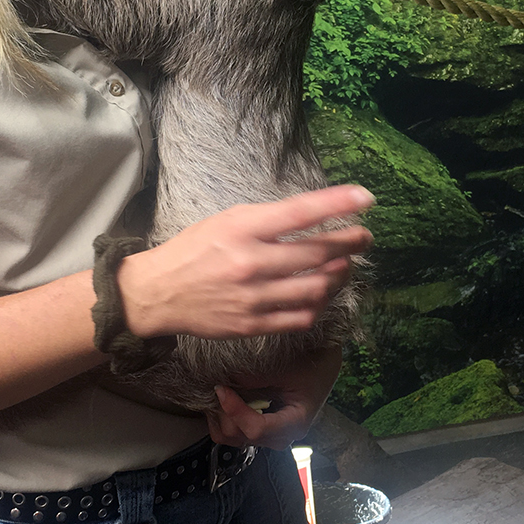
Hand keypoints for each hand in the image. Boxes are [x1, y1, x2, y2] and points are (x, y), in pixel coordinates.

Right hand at [117, 186, 373, 339]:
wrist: (158, 293)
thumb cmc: (195, 250)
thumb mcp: (227, 220)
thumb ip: (267, 220)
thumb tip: (312, 216)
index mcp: (243, 229)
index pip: (299, 212)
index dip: (337, 204)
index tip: (365, 198)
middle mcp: (251, 262)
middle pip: (317, 253)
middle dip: (349, 244)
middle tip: (363, 238)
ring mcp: (254, 297)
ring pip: (316, 288)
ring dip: (338, 276)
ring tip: (344, 267)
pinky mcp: (253, 325)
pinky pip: (301, 317)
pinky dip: (319, 304)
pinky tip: (322, 293)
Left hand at [205, 345, 341, 448]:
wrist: (323, 361)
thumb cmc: (313, 363)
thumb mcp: (286, 366)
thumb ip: (256, 376)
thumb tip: (225, 380)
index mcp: (295, 422)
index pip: (257, 428)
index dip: (235, 410)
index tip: (221, 388)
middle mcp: (282, 435)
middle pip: (241, 437)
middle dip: (225, 414)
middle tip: (218, 387)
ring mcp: (271, 434)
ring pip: (235, 437)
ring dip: (223, 416)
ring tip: (221, 391)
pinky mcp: (262, 428)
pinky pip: (236, 431)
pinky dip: (226, 416)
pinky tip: (226, 397)